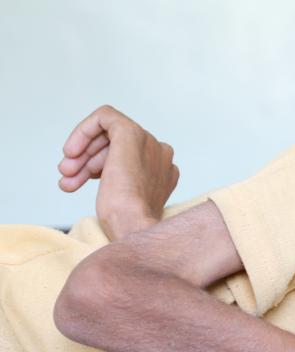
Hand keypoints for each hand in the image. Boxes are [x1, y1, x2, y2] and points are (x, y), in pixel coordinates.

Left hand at [58, 105, 179, 239]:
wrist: (133, 226)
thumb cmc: (127, 223)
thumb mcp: (125, 200)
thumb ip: (120, 182)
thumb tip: (94, 169)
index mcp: (164, 170)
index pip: (127, 156)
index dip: (98, 164)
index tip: (78, 179)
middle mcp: (161, 154)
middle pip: (116, 145)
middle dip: (87, 160)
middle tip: (67, 176)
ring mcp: (149, 142)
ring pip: (108, 134)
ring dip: (82, 153)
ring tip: (65, 174)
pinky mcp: (131, 132)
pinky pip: (105, 117)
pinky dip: (84, 130)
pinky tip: (71, 151)